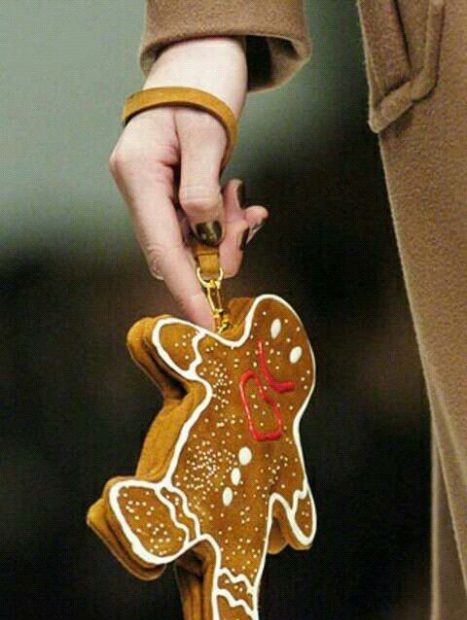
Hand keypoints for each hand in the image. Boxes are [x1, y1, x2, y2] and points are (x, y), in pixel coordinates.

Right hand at [108, 37, 267, 328]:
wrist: (202, 57)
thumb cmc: (203, 82)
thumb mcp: (207, 136)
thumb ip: (201, 191)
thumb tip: (203, 236)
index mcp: (138, 174)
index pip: (160, 249)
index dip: (185, 289)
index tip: (205, 322)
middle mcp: (141, 187)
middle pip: (175, 250)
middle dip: (215, 254)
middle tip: (247, 228)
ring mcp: (155, 190)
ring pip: (191, 240)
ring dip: (224, 234)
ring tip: (246, 205)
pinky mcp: (174, 189)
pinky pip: (199, 223)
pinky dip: (224, 222)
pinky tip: (243, 204)